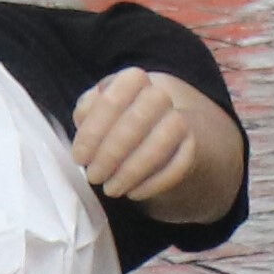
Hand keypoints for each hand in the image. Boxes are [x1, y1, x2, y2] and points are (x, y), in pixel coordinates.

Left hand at [68, 66, 246, 221]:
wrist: (166, 137)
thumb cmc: (120, 123)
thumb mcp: (99, 113)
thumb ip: (87, 112)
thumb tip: (84, 119)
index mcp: (132, 80)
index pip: (115, 95)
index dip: (94, 128)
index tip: (80, 157)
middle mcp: (160, 95)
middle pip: (138, 119)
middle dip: (111, 153)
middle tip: (93, 177)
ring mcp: (180, 120)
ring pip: (161, 142)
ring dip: (131, 170)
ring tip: (110, 189)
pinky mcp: (193, 148)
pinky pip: (178, 166)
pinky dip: (152, 183)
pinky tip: (134, 193)